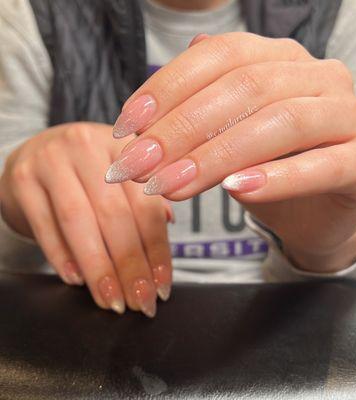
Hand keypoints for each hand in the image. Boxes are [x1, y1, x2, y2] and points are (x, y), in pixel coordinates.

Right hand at [0, 123, 172, 315]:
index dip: (157, 248)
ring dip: (99, 268)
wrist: (35, 156)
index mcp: (122, 146)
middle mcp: (87, 146)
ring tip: (113, 299)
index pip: (146, 203)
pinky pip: (45, 226)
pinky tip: (78, 280)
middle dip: (130, 265)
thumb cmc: (86, 173)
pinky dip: (62, 257)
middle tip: (140, 300)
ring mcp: (51, 160)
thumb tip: (168, 224)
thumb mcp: (119, 174)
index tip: (162, 284)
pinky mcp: (22, 180)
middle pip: (114, 214)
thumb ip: (144, 198)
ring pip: (79, 222)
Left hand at [105, 32, 355, 272]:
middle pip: (245, 88)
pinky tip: (236, 191)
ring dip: (216, 157)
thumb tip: (141, 122)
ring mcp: (347, 114)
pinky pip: (321, 164)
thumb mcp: (222, 140)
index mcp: (279, 59)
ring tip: (171, 186)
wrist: (316, 209)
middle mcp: (317, 75)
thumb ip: (192, 121)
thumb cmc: (265, 170)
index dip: (166, 90)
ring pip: (280, 123)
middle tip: (139, 168)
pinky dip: (276, 178)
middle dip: (182, 130)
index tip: (127, 129)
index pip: (218, 57)